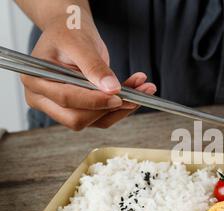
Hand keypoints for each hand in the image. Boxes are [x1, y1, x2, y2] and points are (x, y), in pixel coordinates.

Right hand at [21, 13, 155, 129]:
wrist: (72, 32)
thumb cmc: (68, 32)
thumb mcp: (80, 43)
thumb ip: (93, 66)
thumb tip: (111, 88)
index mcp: (36, 80)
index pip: (67, 99)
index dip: (95, 100)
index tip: (118, 96)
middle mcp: (44, 99)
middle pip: (78, 118)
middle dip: (109, 108)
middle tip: (136, 94)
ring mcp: (62, 108)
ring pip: (95, 121)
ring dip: (122, 108)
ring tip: (143, 88)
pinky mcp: (80, 110)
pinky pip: (103, 117)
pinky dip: (122, 107)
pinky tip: (137, 90)